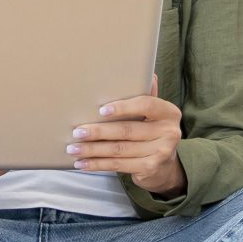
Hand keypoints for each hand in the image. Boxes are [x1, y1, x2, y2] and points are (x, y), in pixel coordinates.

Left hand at [70, 73, 184, 196]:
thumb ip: (147, 95)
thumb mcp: (153, 113)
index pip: (146, 104)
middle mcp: (169, 132)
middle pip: (127, 130)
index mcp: (168, 112)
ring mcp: (160, 152)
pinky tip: (82, 163)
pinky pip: (118, 165)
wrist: (165, 166)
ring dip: (92, 150)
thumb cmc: (152, 132)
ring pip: (119, 150)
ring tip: (73, 148)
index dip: (123, 107)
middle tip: (77, 132)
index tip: (101, 110)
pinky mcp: (150, 169)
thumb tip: (146, 73)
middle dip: (98, 132)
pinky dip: (97, 164)